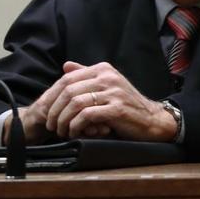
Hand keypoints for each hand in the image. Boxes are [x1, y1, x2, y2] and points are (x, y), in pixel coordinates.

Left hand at [34, 61, 176, 141]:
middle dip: (55, 110)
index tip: (48, 111)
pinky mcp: (117, 109)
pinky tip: (74, 132)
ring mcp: (114, 93)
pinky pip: (86, 115)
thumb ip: (87, 75)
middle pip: (68, 91)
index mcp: (104, 70)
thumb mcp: (108, 86)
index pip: (67, 79)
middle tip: (51, 124)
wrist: (152, 120)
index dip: (52, 96)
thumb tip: (66, 66)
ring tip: (61, 130)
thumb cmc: (127, 105)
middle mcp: (109, 77)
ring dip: (63, 120)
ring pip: (75, 103)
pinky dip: (75, 125)